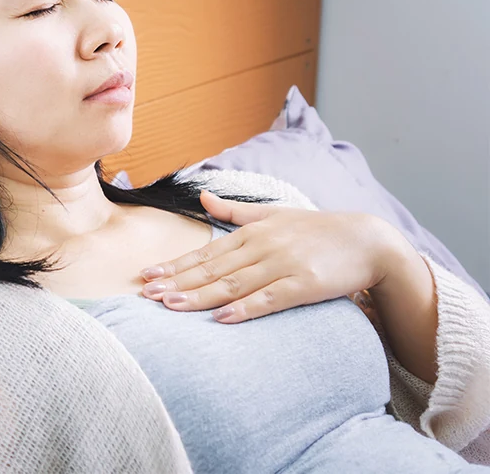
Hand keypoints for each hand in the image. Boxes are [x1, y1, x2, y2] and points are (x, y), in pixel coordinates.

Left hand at [140, 190, 409, 322]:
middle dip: (177, 282)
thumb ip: (236, 211)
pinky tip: (222, 317)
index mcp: (252, 232)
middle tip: (146, 294)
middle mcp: (262, 246)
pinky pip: (269, 298)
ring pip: (233, 283)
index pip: (206, 252)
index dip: (175, 265)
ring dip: (200, 296)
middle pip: (212, 269)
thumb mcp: (274, 214)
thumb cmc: (318, 230)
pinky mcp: (304, 284)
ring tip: (171, 305)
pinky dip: (245, 308)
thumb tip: (202, 198)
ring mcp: (283, 265)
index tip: (147, 275)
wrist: (369, 240)